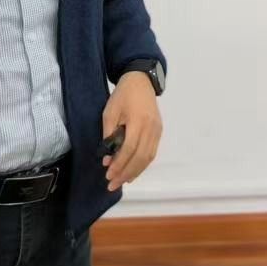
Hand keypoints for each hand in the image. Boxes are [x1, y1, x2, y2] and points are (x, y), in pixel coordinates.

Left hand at [102, 71, 162, 191]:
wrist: (141, 81)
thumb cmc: (122, 95)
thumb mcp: (109, 113)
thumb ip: (109, 135)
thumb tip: (108, 158)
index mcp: (138, 121)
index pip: (129, 148)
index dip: (119, 164)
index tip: (108, 174)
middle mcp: (151, 127)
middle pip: (140, 157)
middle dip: (126, 173)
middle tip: (112, 184)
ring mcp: (157, 130)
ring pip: (148, 157)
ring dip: (135, 171)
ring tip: (122, 181)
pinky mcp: (159, 131)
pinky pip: (152, 152)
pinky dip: (142, 164)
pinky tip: (133, 171)